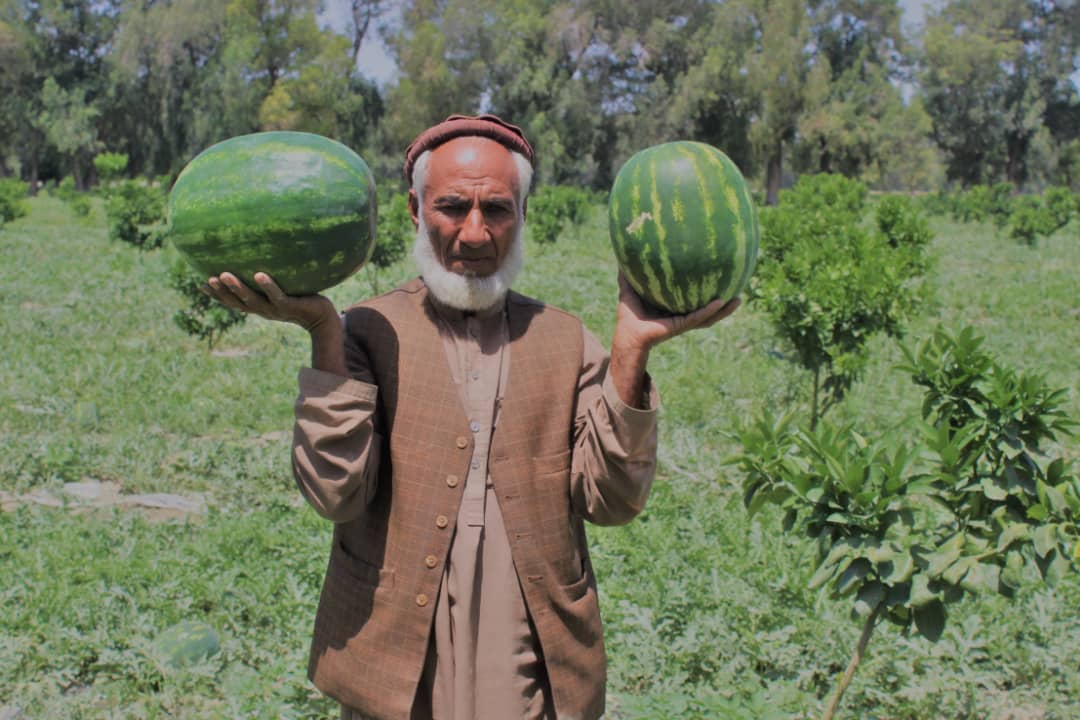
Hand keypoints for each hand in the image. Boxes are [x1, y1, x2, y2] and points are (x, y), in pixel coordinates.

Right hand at [202, 272, 337, 332]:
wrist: (322, 317)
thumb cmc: (300, 298)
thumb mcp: (281, 290)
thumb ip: (268, 281)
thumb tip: (258, 258)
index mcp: (258, 307)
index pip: (233, 303)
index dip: (217, 296)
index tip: (201, 284)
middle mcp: (263, 310)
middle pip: (237, 304)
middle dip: (221, 292)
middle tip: (208, 278)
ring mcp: (276, 309)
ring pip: (252, 301)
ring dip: (237, 289)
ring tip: (224, 275)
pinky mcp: (290, 306)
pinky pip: (277, 295)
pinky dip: (267, 286)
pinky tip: (259, 274)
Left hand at [612, 273, 740, 354]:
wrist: (627, 334)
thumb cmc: (629, 315)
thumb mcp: (630, 289)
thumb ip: (628, 273)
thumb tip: (623, 252)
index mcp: (675, 308)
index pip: (695, 300)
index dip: (707, 291)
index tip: (719, 279)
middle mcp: (682, 316)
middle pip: (709, 310)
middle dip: (724, 303)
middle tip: (738, 291)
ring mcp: (684, 322)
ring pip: (709, 317)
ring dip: (724, 311)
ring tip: (738, 300)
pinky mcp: (681, 326)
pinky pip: (698, 318)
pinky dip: (709, 311)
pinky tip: (721, 302)